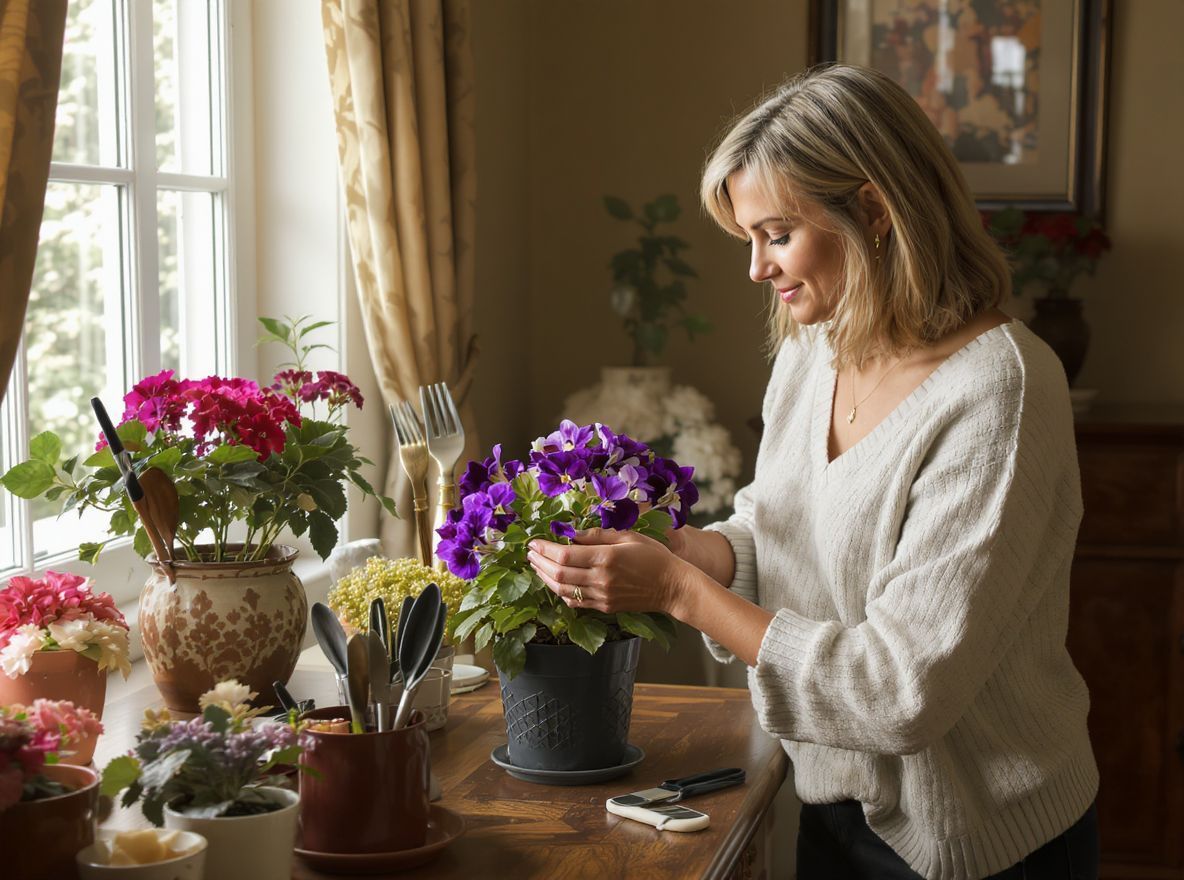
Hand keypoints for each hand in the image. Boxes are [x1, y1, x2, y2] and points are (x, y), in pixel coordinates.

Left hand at [527, 529, 692, 616]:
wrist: (673, 587)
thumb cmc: (654, 556)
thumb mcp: (628, 536)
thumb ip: (598, 535)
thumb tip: (572, 533)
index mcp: (606, 558)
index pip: (564, 555)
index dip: (544, 549)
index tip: (534, 542)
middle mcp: (600, 579)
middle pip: (558, 574)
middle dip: (539, 562)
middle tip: (530, 552)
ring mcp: (602, 596)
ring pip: (563, 590)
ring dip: (545, 578)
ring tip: (536, 566)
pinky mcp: (605, 607)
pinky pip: (576, 602)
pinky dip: (561, 593)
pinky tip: (555, 583)